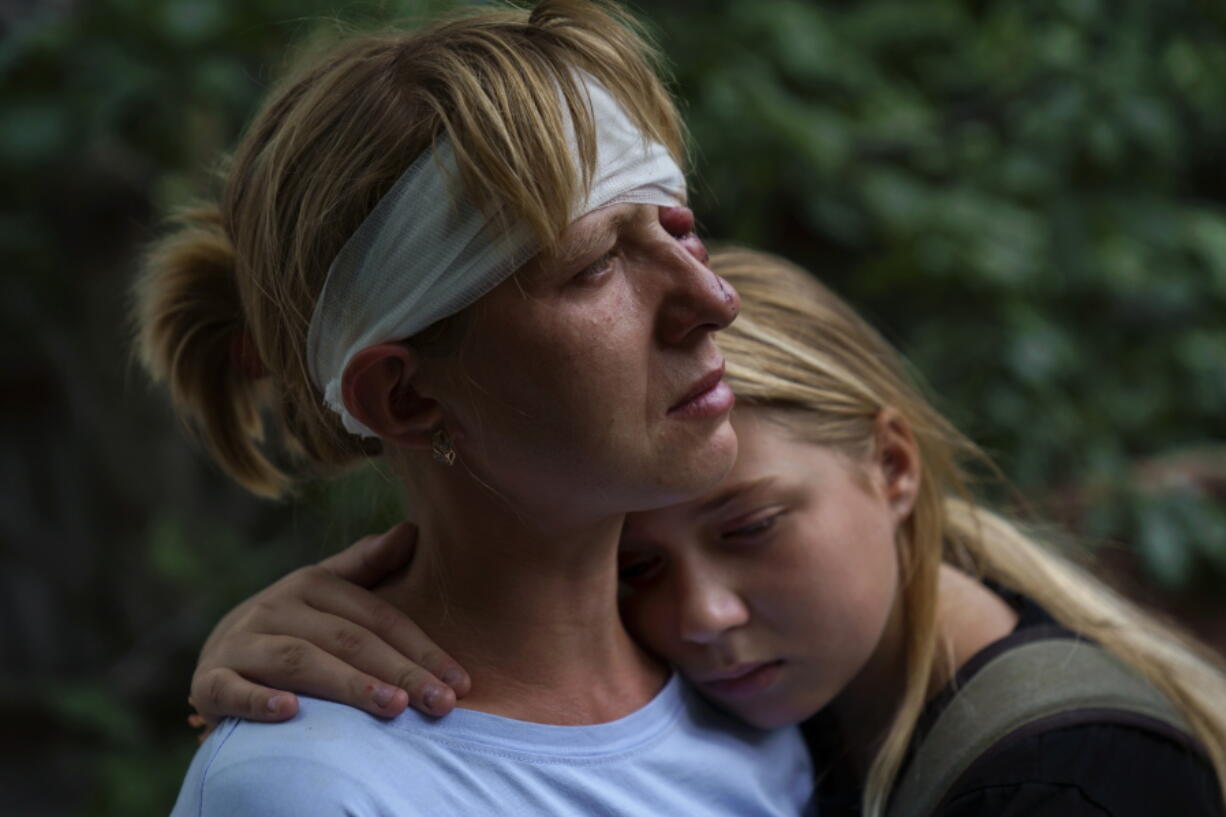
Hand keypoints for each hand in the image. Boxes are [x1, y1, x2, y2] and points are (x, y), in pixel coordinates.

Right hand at [188, 521, 469, 732]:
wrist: (220, 655)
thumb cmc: (296, 626)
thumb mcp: (330, 592)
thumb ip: (369, 565)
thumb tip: (412, 530)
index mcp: (312, 584)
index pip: (378, 619)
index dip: (422, 649)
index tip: (460, 683)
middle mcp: (275, 606)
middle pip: (347, 640)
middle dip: (400, 672)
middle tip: (441, 703)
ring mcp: (240, 643)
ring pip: (299, 662)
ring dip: (348, 684)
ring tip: (392, 707)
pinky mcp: (208, 682)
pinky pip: (232, 690)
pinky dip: (259, 700)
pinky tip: (290, 712)